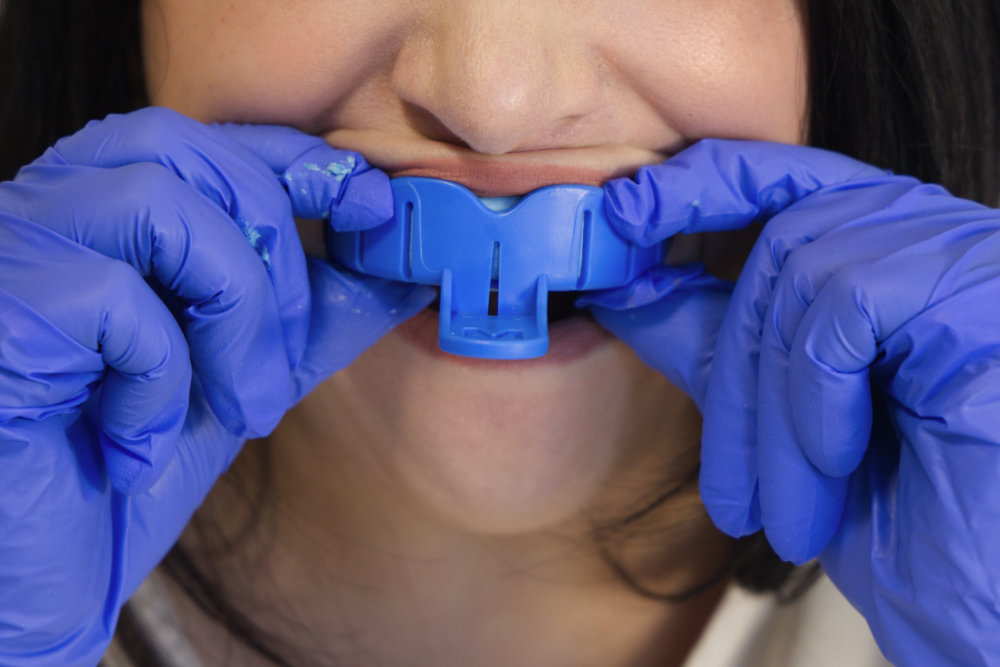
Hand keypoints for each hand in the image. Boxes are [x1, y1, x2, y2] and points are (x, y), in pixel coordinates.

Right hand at [0, 107, 432, 665]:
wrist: (37, 584)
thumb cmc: (124, 478)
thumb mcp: (239, 382)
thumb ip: (309, 320)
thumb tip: (398, 271)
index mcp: (96, 220)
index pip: (199, 142)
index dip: (291, 158)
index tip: (368, 202)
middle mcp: (40, 216)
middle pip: (185, 151)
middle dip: (274, 250)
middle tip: (288, 357)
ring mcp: (6, 257)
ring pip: (159, 203)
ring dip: (236, 312)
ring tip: (240, 405)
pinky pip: (113, 297)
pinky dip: (160, 374)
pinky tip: (136, 442)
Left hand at [583, 139, 999, 664]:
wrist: (988, 589)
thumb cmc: (904, 512)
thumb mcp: (780, 419)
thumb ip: (711, 342)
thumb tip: (624, 288)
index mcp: (882, 251)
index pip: (779, 175)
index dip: (695, 182)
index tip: (620, 212)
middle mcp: (928, 235)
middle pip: (780, 242)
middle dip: (732, 378)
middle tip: (728, 488)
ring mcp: (962, 254)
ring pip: (802, 275)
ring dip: (770, 415)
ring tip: (784, 509)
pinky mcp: (979, 287)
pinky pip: (846, 307)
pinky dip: (817, 397)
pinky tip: (839, 462)